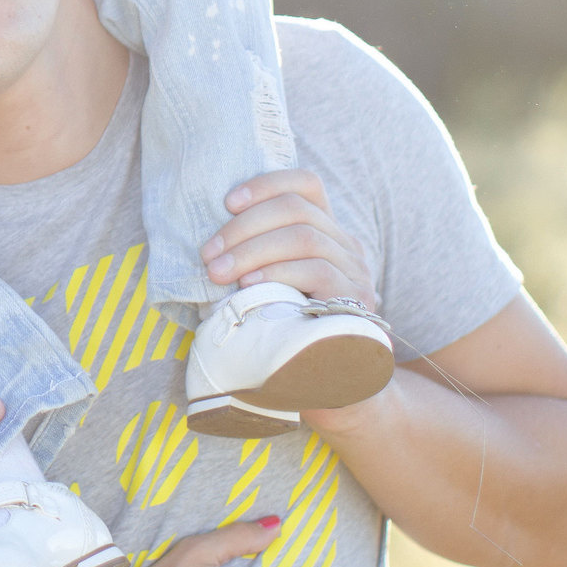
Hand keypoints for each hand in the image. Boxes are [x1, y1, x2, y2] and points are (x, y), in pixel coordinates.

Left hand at [200, 169, 380, 310]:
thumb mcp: (272, 282)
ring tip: (218, 272)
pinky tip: (249, 285)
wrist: (329, 382)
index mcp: (327, 233)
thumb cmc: (285, 327)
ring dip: (252, 251)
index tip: (228, 202)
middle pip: (298, 209)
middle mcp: (348, 247)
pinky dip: (277, 272)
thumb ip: (260, 254)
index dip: (267, 184)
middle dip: (245, 226)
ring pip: (304, 238)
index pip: (307, 184)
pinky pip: (317, 271)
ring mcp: (356, 272)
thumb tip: (212, 240)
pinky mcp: (357, 300)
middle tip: (209, 253)